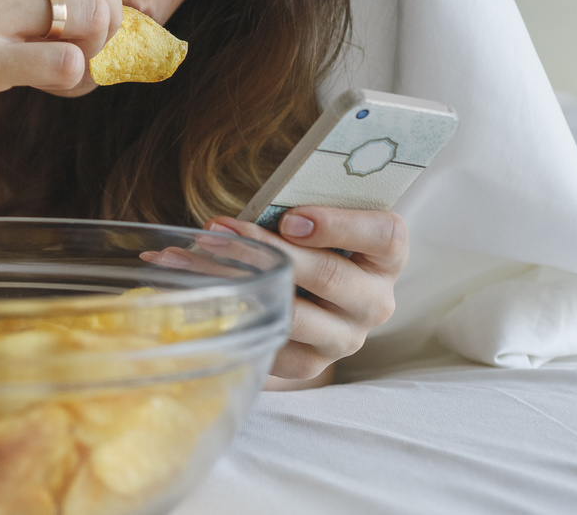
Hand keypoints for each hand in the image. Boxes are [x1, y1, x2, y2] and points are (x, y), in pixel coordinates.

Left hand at [203, 208, 408, 386]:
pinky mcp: (311, 362)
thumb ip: (291, 213)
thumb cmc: (306, 245)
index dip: (339, 225)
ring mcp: (346, 337)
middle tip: (216, 229)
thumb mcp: (311, 224)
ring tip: (191, 257)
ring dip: (239, 281)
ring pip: (296, 313)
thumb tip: (233, 219)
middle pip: (330, 275)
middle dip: (266, 249)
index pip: (385, 236)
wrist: (304, 299)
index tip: (289, 219)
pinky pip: (273, 339)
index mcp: (385, 257)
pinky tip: (199, 292)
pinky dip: (233, 313)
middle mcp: (375, 301)